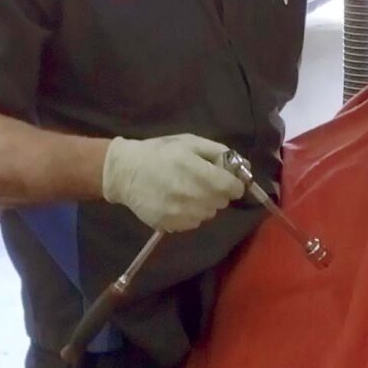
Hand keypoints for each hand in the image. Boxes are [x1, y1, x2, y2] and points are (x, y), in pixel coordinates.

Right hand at [101, 134, 243, 231]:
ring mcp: (179, 212)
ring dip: (204, 204)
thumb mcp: (189, 142)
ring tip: (187, 192)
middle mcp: (190, 194)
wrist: (124, 171)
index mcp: (196, 170)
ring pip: (208, 214)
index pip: (232, 187)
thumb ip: (218, 152)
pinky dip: (190, 214)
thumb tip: (243, 166)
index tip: (227, 181)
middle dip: (217, 193)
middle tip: (202, 183)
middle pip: (221, 202)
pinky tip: (177, 202)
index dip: (234, 184)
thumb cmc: (160, 153)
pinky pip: (193, 223)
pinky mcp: (170, 225)